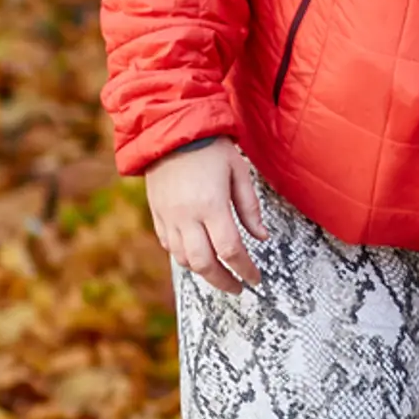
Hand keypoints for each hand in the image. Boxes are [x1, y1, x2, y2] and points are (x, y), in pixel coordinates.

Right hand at [149, 139, 268, 294]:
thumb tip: (261, 237)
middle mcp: (186, 216)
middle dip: (223, 281)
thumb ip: (250, 208)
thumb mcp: (240, 172)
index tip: (255, 279)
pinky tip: (197, 256)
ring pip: (182, 259)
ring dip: (202, 272)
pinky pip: (168, 245)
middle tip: (238, 288)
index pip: (230, 250)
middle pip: (203, 263)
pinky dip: (184, 257)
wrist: (170, 131)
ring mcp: (167, 217)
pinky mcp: (156, 214)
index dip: (245, 270)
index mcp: (211, 205)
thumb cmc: (211, 148)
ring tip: (220, 275)